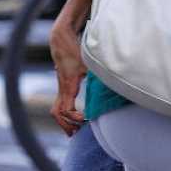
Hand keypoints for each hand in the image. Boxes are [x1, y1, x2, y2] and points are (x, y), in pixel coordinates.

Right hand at [48, 12, 86, 135]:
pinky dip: (64, 114)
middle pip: (57, 114)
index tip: (85, 119)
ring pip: (56, 110)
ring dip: (64, 121)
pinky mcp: (62, 84)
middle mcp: (62, 88)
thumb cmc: (74, 49)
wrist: (60, 39)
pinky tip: (74, 117)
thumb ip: (97, 73)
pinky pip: (59, 104)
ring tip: (74, 129)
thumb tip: (114, 79)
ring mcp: (60, 87)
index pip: (66, 110)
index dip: (74, 118)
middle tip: (78, 132)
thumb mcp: (88, 61)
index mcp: (68, 85)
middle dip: (66, 125)